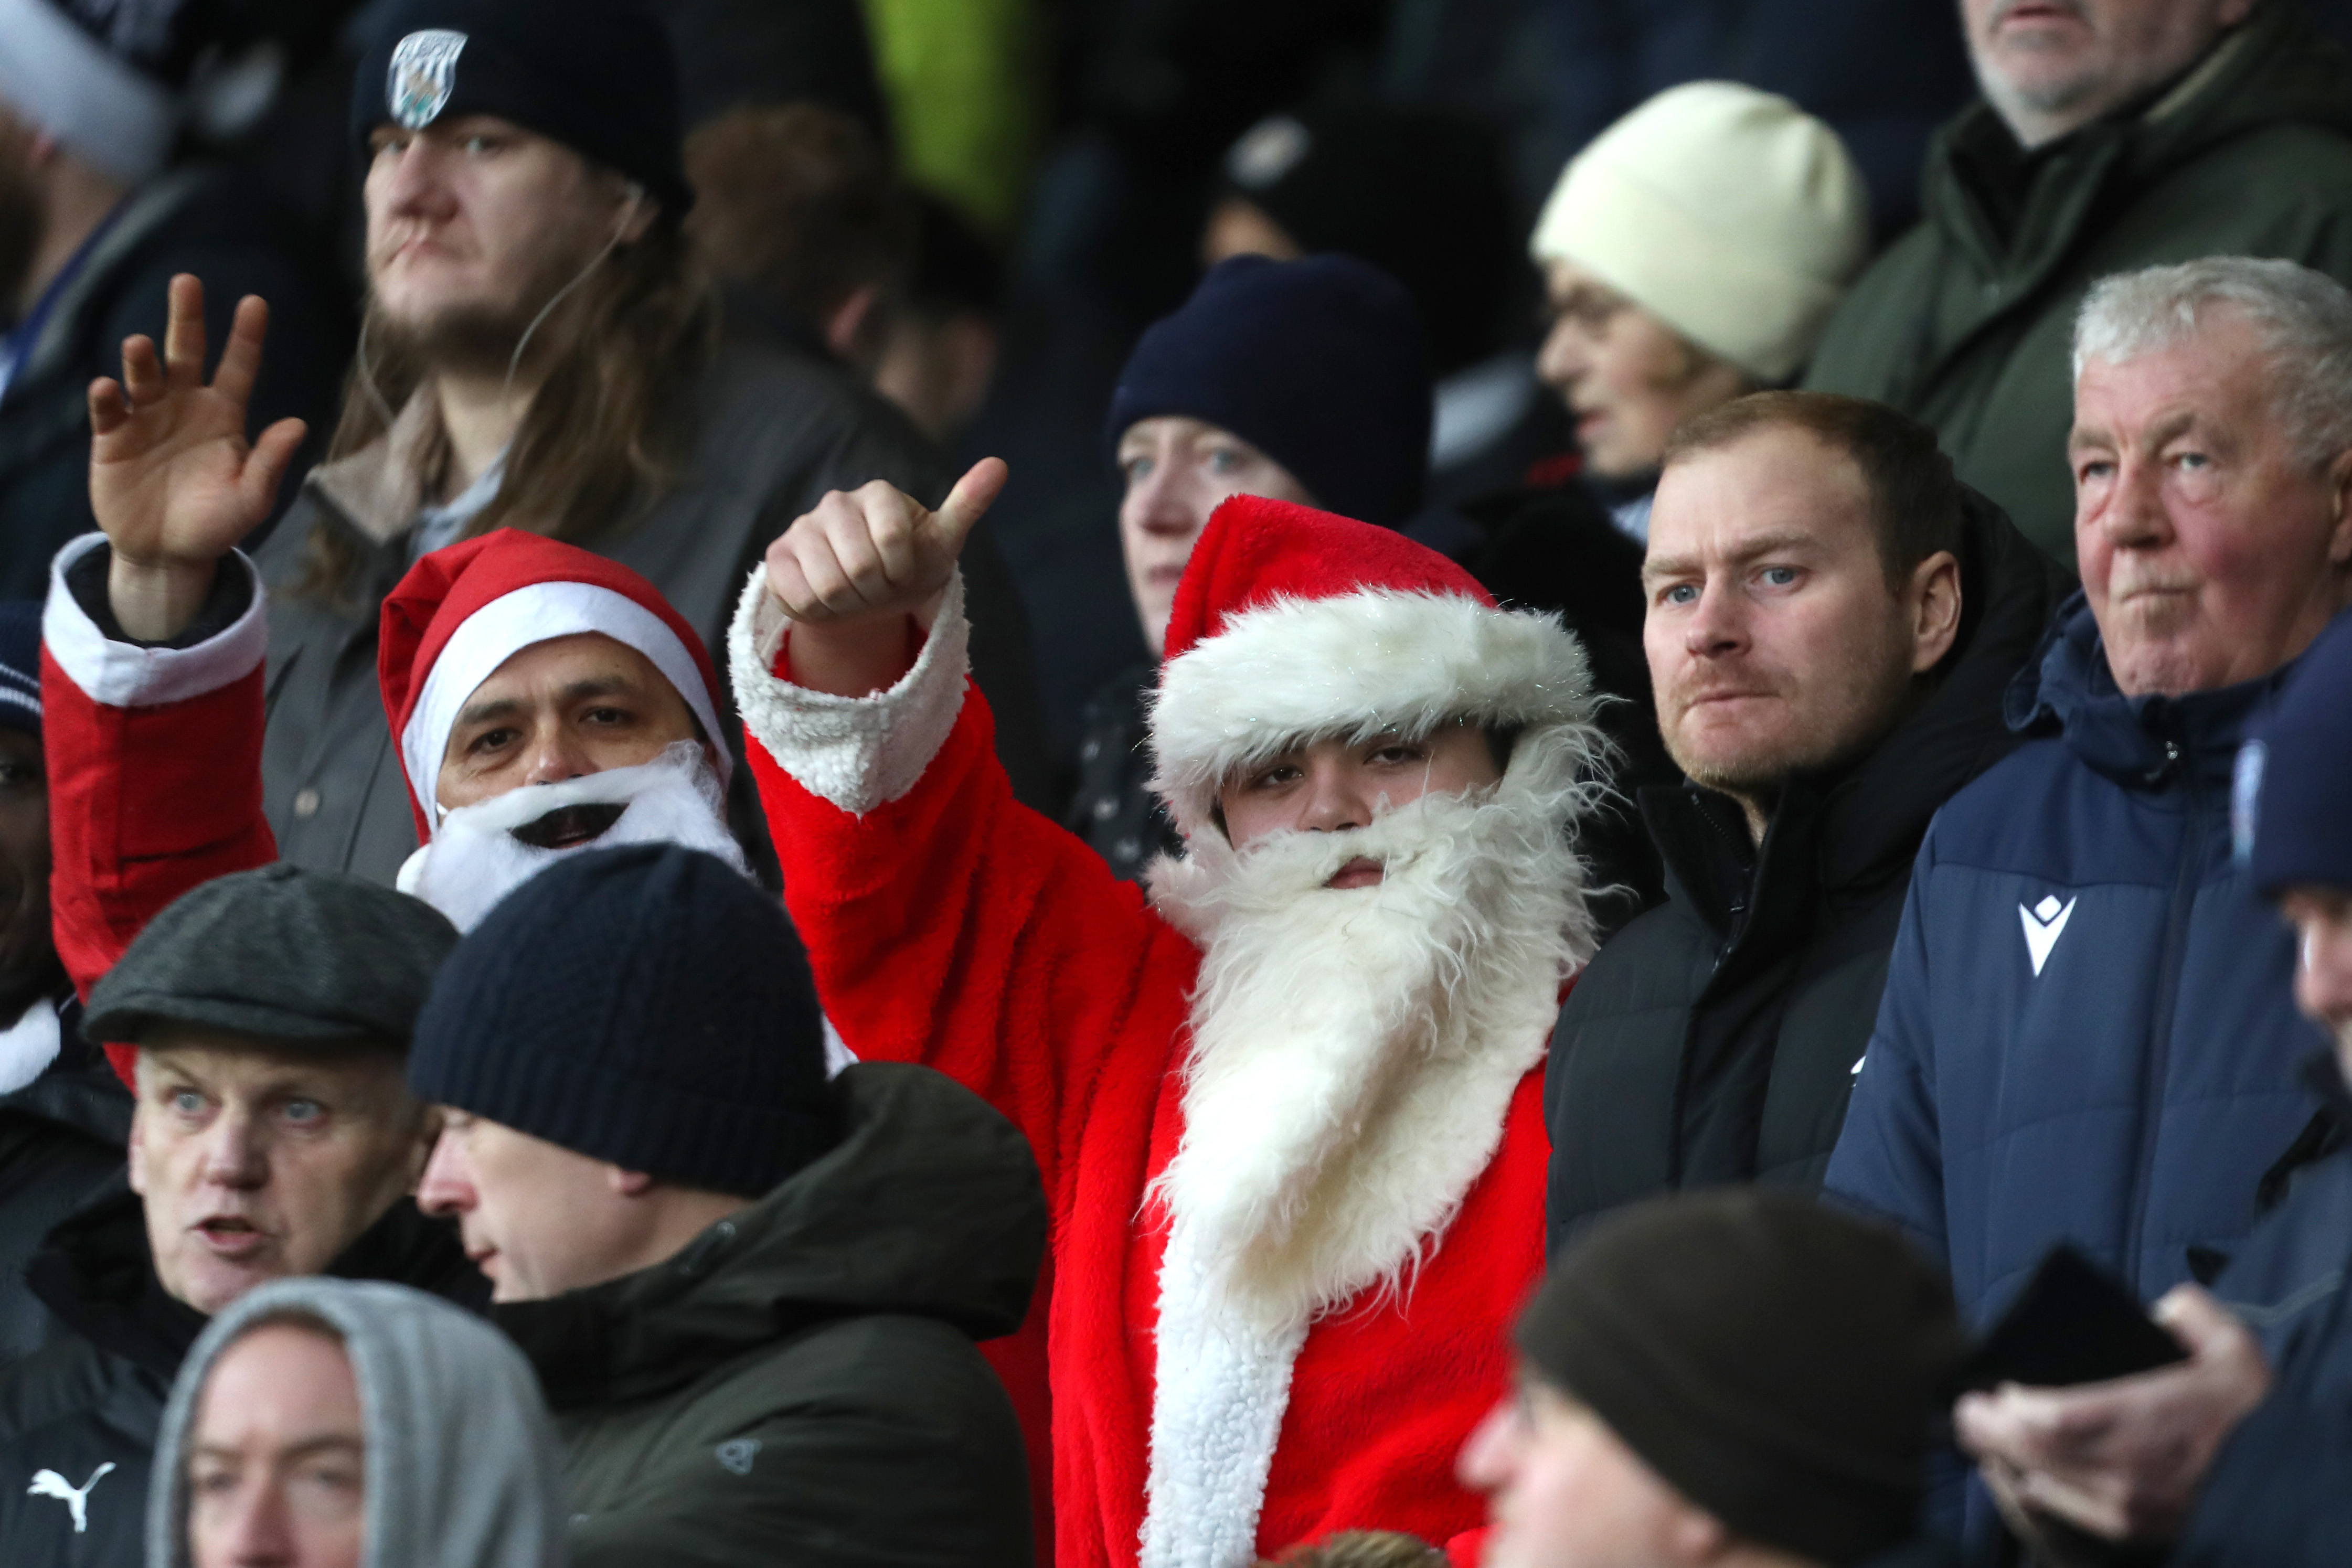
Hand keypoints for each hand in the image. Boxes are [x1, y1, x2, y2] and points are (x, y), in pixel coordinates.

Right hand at [88, 274, 307, 639]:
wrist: (168, 553)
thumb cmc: (216, 523)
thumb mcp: (251, 498)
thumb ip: (270, 463)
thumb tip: (298, 425)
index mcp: (223, 414)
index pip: (239, 367)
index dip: (246, 336)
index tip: (255, 302)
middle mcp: (185, 405)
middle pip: (185, 352)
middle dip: (186, 318)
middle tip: (186, 282)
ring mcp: (146, 417)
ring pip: (144, 376)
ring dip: (141, 360)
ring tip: (140, 346)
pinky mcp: (112, 438)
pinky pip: (109, 411)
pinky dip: (107, 398)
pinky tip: (108, 388)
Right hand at [764, 458, 1005, 696]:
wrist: (867, 597)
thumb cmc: (909, 566)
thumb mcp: (943, 541)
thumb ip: (968, 503)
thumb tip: (1000, 464)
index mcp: (878, 494)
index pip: (894, 541)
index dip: (902, 571)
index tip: (903, 570)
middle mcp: (836, 502)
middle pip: (859, 567)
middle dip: (876, 591)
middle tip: (877, 586)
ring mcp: (802, 527)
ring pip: (828, 586)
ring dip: (850, 604)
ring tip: (855, 593)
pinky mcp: (778, 555)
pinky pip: (799, 596)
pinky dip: (820, 611)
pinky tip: (827, 598)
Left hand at [1955, 1286, 2271, 1542]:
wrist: (2287, 1477)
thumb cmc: (2252, 1411)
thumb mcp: (2230, 1345)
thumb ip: (2186, 1312)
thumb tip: (2152, 1309)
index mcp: (2143, 1421)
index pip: (2048, 1421)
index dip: (2008, 1406)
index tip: (1997, 1384)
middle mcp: (2125, 1471)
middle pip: (2028, 1453)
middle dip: (1985, 1427)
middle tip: (1969, 1404)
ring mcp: (2123, 1506)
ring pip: (2035, 1483)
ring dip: (2001, 1456)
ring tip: (1985, 1430)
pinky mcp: (2127, 1527)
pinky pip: (2057, 1510)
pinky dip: (2028, 1486)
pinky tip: (2018, 1466)